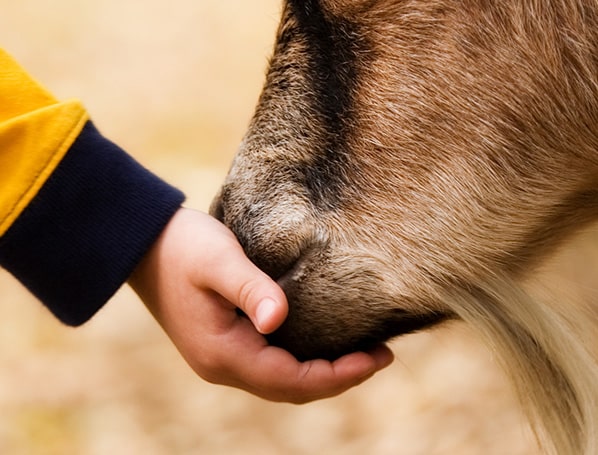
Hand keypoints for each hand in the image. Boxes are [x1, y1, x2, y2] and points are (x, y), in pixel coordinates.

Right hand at [128, 208, 393, 402]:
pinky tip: (322, 343)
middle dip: (338, 378)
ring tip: (361, 354)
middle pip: (290, 388)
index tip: (376, 357)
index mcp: (222, 352)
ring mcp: (220, 356)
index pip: (291, 380)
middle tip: (379, 356)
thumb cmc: (182, 246)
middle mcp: (221, 364)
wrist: (144, 243)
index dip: (338, 375)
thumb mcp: (218, 260)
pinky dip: (301, 362)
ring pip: (280, 380)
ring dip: (321, 374)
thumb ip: (250, 288)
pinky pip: (270, 365)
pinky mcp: (223, 343)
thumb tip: (279, 319)